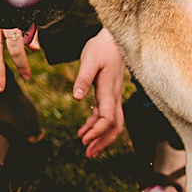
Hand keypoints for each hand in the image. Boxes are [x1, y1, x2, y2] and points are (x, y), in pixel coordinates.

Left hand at [74, 27, 125, 156]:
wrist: (113, 37)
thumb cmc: (101, 47)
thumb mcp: (89, 60)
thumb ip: (83, 79)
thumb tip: (77, 98)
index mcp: (109, 90)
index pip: (108, 118)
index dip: (97, 131)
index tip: (84, 139)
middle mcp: (114, 96)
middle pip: (115, 126)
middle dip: (103, 142)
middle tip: (89, 154)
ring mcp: (113, 95)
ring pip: (112, 122)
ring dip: (100, 137)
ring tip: (86, 148)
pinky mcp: (108, 92)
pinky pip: (106, 114)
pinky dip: (96, 124)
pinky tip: (85, 130)